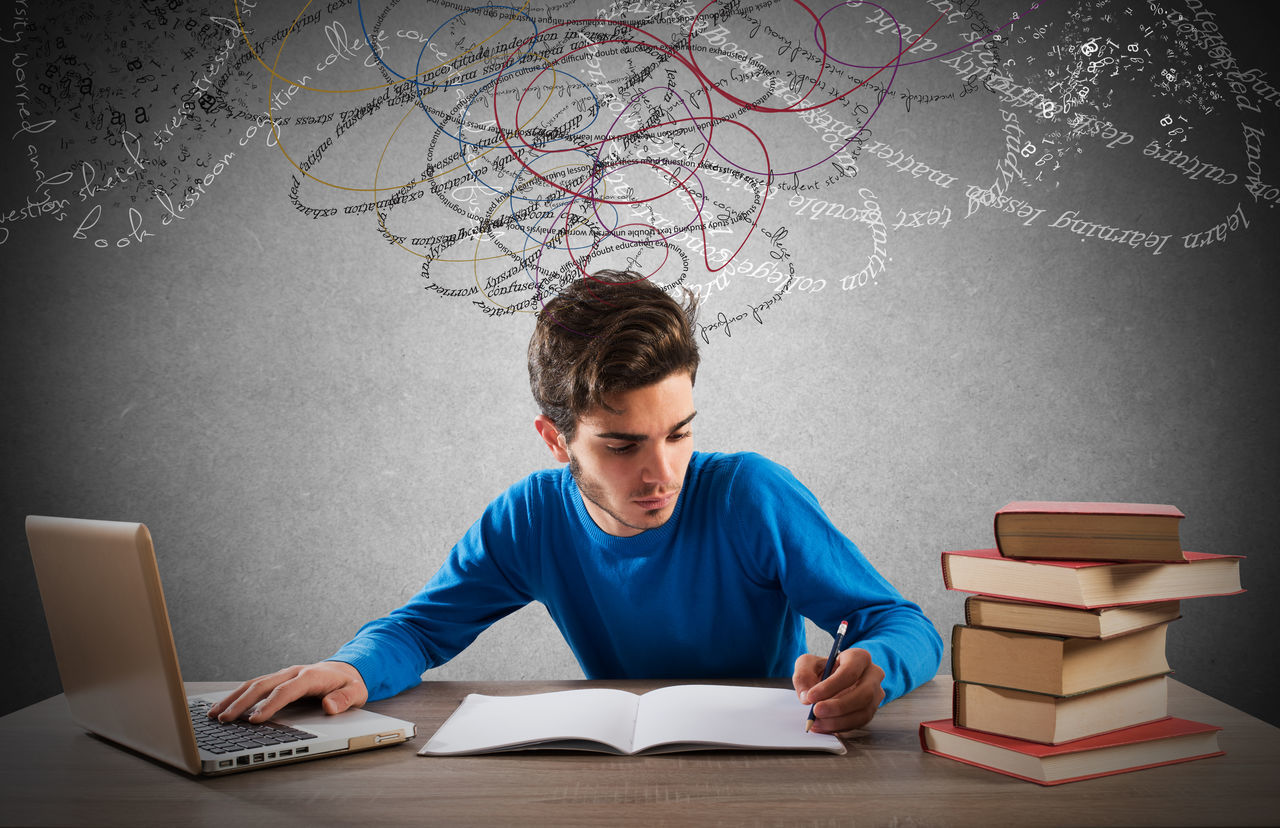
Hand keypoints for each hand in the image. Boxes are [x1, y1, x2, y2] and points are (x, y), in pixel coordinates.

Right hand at [206, 661, 368, 722]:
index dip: (270, 705)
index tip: (254, 719)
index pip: (286, 690)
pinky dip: (237, 696)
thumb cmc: (349, 684)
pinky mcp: (277, 680)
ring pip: (253, 684)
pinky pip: (254, 687)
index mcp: (310, 675)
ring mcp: (283, 675)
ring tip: (214, 714)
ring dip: (233, 698)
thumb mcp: (356, 692)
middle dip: (241, 703)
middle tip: (224, 720)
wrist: (347, 669)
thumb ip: (344, 700)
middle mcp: (292, 672)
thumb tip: (329, 706)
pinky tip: (224, 707)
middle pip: (262, 686)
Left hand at [792, 647, 885, 732]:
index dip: (831, 686)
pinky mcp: (871, 711)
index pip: (850, 672)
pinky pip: (860, 723)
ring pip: (863, 712)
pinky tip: (823, 726)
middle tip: (816, 712)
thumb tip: (806, 697)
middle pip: (863, 694)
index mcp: (859, 657)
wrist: (829, 681)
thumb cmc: (821, 669)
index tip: (811, 696)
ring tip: (816, 722)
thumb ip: (803, 675)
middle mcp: (873, 675)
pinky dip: (840, 727)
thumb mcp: (807, 664)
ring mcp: (875, 695)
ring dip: (838, 720)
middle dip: (838, 706)